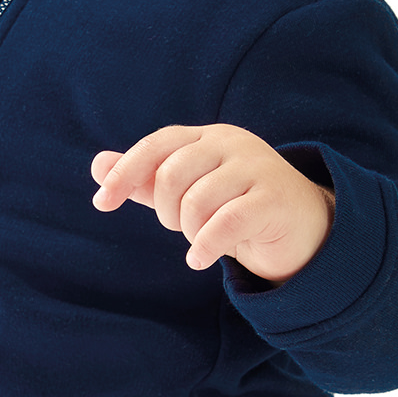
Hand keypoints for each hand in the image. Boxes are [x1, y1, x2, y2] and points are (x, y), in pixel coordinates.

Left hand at [91, 124, 333, 284]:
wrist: (301, 227)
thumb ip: (145, 180)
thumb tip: (96, 164)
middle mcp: (231, 144)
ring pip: (196, 201)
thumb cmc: (235, 207)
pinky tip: (199, 259)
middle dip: (165, 211)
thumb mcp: (186, 192)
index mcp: (206, 137)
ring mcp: (256, 168)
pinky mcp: (274, 199)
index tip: (101, 204)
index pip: (156, 145)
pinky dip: (204, 247)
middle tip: (181, 227)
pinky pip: (225, 223)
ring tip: (200, 240)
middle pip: (171, 174)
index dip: (124, 173)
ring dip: (189, 232)